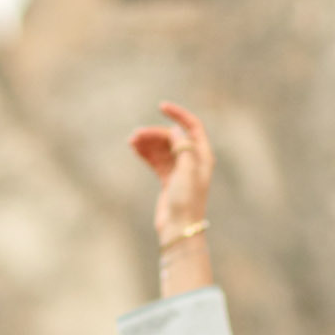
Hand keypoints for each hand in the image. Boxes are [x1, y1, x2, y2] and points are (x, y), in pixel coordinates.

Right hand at [129, 101, 213, 242]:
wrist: (178, 228)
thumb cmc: (186, 201)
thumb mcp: (186, 171)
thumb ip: (182, 148)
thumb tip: (175, 130)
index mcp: (202, 157)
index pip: (193, 127)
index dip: (179, 115)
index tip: (161, 107)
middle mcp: (192, 161)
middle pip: (173, 137)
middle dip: (155, 134)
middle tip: (137, 135)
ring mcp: (179, 170)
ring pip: (162, 148)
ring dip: (148, 142)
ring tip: (132, 141)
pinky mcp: (168, 179)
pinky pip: (156, 160)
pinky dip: (146, 153)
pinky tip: (134, 148)